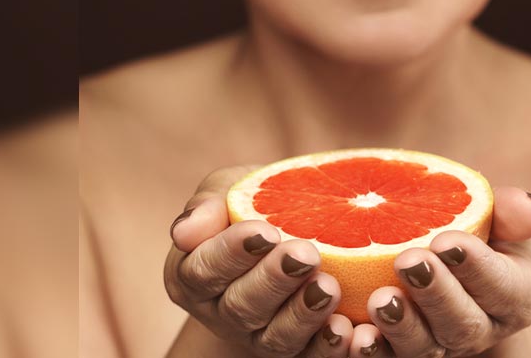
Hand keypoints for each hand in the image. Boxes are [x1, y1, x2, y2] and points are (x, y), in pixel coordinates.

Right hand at [164, 167, 353, 357]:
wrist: (290, 220)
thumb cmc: (250, 200)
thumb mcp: (226, 188)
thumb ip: (206, 205)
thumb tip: (184, 230)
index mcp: (192, 273)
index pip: (202, 270)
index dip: (232, 253)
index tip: (265, 231)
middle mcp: (221, 312)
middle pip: (241, 306)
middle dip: (274, 280)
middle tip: (305, 254)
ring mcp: (257, 336)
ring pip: (275, 338)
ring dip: (303, 315)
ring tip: (328, 288)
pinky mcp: (296, 349)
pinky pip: (309, 357)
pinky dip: (327, 347)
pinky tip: (346, 328)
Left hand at [347, 187, 530, 356]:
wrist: (443, 251)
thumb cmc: (477, 227)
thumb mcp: (499, 215)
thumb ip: (512, 211)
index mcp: (516, 295)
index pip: (501, 286)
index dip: (475, 266)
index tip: (446, 240)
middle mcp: (481, 328)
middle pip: (462, 323)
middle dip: (435, 293)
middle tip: (409, 261)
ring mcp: (440, 344)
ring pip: (424, 348)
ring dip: (401, 326)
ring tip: (379, 299)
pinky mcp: (402, 350)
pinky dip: (373, 350)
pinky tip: (355, 334)